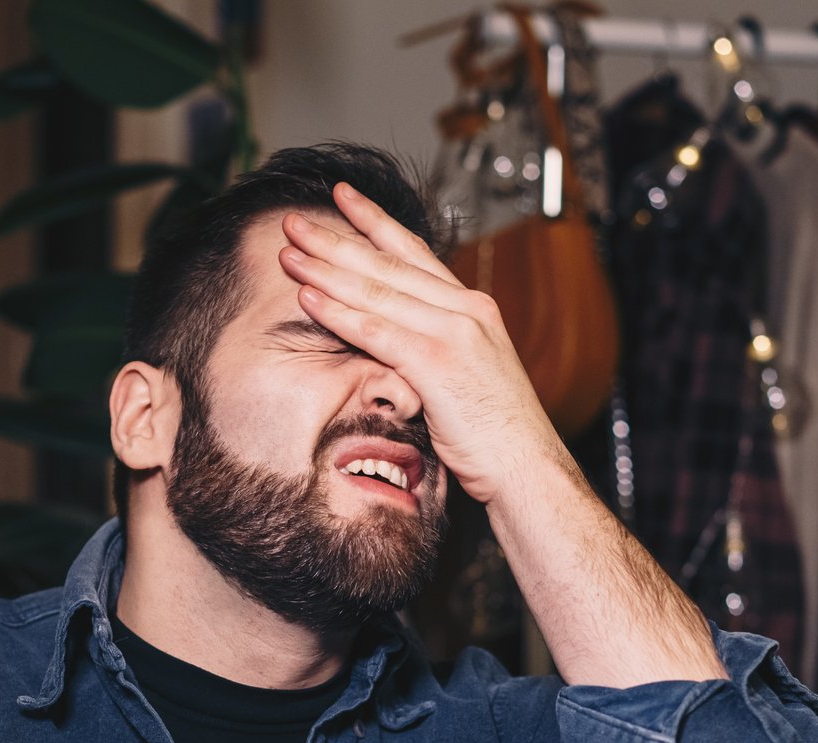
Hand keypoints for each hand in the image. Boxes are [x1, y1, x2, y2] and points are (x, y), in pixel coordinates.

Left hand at [276, 182, 570, 505]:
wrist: (529, 468)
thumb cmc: (497, 435)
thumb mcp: (468, 378)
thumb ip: (436, 349)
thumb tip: (397, 345)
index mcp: (474, 309)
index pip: (416, 254)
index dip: (375, 223)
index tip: (342, 199)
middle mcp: (466, 311)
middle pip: (389, 265)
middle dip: (338, 240)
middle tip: (294, 221)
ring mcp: (455, 334)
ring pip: (379, 292)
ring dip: (328, 270)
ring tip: (288, 252)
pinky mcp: (439, 364)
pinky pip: (378, 332)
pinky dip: (339, 313)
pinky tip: (307, 298)